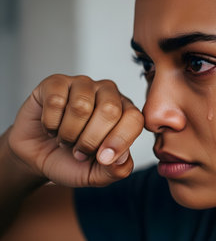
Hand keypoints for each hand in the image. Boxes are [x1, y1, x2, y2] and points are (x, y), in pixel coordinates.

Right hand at [7, 74, 143, 186]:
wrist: (38, 157)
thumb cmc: (73, 161)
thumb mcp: (98, 174)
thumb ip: (117, 170)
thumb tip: (122, 157)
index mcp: (126, 112)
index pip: (134, 118)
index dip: (120, 140)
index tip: (103, 159)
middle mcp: (108, 94)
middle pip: (109, 110)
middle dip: (90, 140)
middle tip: (79, 152)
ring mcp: (83, 85)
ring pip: (81, 106)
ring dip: (68, 134)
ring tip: (65, 140)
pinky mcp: (56, 83)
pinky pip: (55, 101)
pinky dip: (50, 124)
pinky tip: (50, 127)